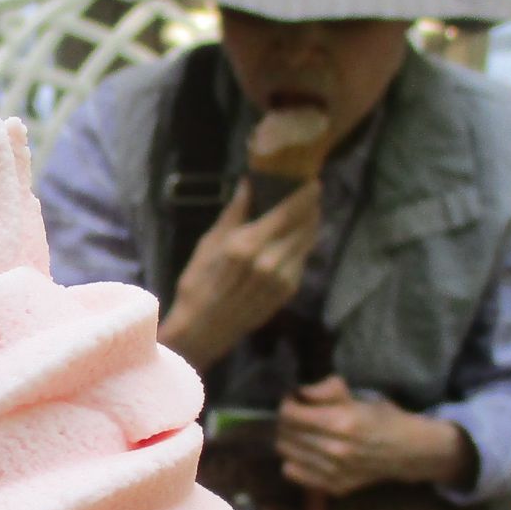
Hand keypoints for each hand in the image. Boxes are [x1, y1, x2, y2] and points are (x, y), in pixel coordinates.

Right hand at [159, 181, 320, 372]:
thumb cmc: (198, 282)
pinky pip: (303, 258)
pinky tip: (296, 235)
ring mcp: (283, 278)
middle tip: (309, 192)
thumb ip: (235, 212)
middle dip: (310, 206)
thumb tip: (249, 182)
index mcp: (248, 244)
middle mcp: (271, 260)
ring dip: (310, 223)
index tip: (312, 180)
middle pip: (304, 224)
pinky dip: (302, 242)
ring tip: (306, 210)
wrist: (204, 329)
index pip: (288, 211)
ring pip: (308, 241)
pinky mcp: (289, 291)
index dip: (305, 194)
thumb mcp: (209, 242)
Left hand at [275, 375, 476, 494]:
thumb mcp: (356, 396)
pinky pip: (293, 472)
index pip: (291, 414)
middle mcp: (334, 450)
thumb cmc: (382, 418)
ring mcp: (333, 472)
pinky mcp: (333, 486)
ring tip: (301, 432)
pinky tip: (306, 451)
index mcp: (340, 423)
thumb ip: (326, 391)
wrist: (406, 451)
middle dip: (286, 420)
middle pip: (285, 433)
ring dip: (289, 438)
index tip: (294, 399)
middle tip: (296, 414)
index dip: (288, 403)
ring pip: (286, 452)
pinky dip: (294, 460)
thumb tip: (299, 392)